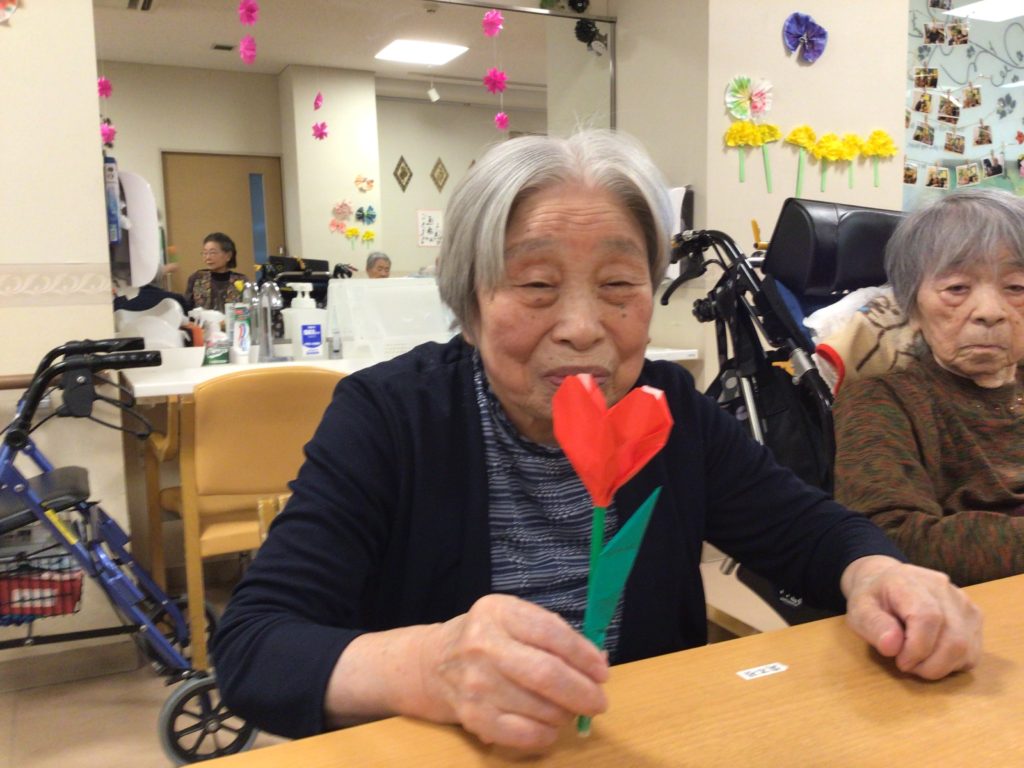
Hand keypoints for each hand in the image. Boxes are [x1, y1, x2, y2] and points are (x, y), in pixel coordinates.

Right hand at [423, 594, 608, 750]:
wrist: (432, 664)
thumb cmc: (485, 639)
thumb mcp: (512, 619)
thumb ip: (554, 634)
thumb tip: (597, 662)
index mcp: (498, 612)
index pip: (551, 632)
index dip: (583, 655)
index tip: (602, 672)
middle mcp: (483, 644)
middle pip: (546, 674)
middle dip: (582, 692)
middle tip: (598, 701)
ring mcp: (475, 682)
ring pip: (540, 708)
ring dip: (565, 714)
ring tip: (567, 709)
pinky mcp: (471, 715)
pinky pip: (522, 734)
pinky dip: (545, 735)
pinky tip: (549, 727)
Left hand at [841, 556, 982, 679]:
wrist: (887, 581)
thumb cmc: (873, 598)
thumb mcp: (859, 610)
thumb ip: (873, 625)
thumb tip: (893, 647)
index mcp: (911, 581)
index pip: (929, 618)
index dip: (916, 649)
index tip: (900, 661)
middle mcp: (943, 588)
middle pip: (954, 639)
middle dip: (929, 665)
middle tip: (907, 665)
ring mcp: (963, 602)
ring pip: (966, 649)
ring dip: (941, 667)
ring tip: (917, 660)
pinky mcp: (974, 616)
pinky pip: (972, 652)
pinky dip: (952, 664)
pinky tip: (932, 655)